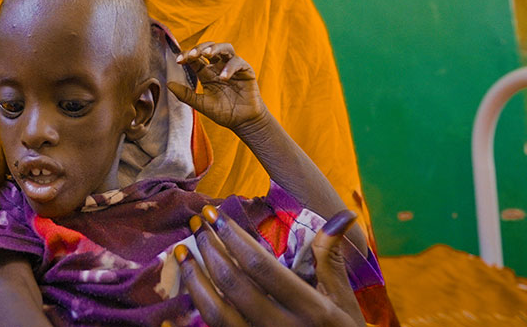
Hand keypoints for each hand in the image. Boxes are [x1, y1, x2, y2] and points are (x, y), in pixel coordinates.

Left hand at [169, 42, 264, 131]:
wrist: (242, 123)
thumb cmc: (223, 113)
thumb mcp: (201, 104)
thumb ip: (186, 94)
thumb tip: (168, 84)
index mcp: (207, 73)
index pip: (195, 58)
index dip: (187, 55)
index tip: (179, 60)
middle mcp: (219, 66)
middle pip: (209, 48)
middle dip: (200, 48)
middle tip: (192, 54)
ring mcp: (232, 67)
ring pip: (225, 48)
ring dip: (215, 48)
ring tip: (207, 54)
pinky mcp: (246, 71)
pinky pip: (237, 62)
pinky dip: (230, 67)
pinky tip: (223, 77)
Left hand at [172, 206, 365, 326]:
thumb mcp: (344, 300)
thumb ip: (332, 258)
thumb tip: (343, 215)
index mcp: (308, 309)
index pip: (260, 266)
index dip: (233, 237)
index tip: (215, 214)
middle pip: (233, 284)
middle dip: (210, 249)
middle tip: (197, 223)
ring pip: (216, 312)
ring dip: (195, 278)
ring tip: (182, 251)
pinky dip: (196, 308)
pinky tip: (185, 288)